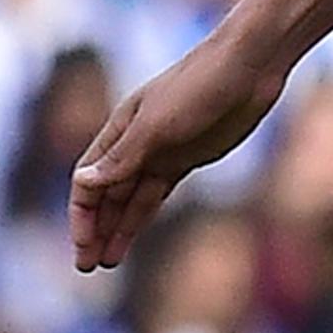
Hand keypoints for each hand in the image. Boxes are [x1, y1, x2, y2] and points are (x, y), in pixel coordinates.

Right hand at [69, 29, 286, 269]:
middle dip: (95, 228)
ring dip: (117, 228)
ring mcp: (164, 151)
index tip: (83, 246)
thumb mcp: (158, 125)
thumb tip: (83, 181)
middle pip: (107, 193)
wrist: (250, 65)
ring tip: (107, 262)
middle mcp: (137, 142)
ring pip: (131, 197)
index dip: (82, 214)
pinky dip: (143, 214)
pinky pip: (157, 192)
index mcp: (121, 128)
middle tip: (87, 266)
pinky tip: (133, 234)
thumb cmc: (200, 85)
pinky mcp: (189, 157)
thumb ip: (123, 157)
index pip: (90, 179)